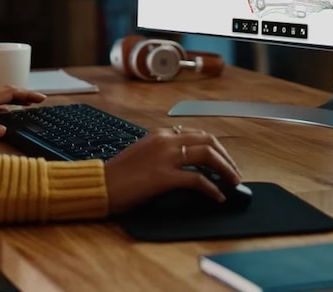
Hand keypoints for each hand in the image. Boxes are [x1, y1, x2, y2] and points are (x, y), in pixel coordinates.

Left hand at [0, 86, 46, 138]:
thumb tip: (5, 130)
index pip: (9, 94)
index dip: (26, 95)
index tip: (41, 99)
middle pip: (8, 93)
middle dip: (24, 95)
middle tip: (38, 100)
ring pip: (1, 98)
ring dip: (16, 100)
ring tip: (27, 105)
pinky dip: (5, 108)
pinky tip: (6, 115)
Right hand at [103, 127, 240, 214]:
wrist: (98, 185)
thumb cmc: (117, 176)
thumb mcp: (142, 156)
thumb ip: (163, 154)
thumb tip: (186, 166)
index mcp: (160, 135)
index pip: (197, 134)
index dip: (216, 148)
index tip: (223, 160)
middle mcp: (165, 141)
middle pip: (208, 141)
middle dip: (226, 156)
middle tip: (234, 172)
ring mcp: (165, 157)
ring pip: (207, 155)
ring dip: (225, 169)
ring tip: (233, 181)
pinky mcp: (164, 176)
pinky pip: (197, 180)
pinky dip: (212, 188)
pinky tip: (217, 197)